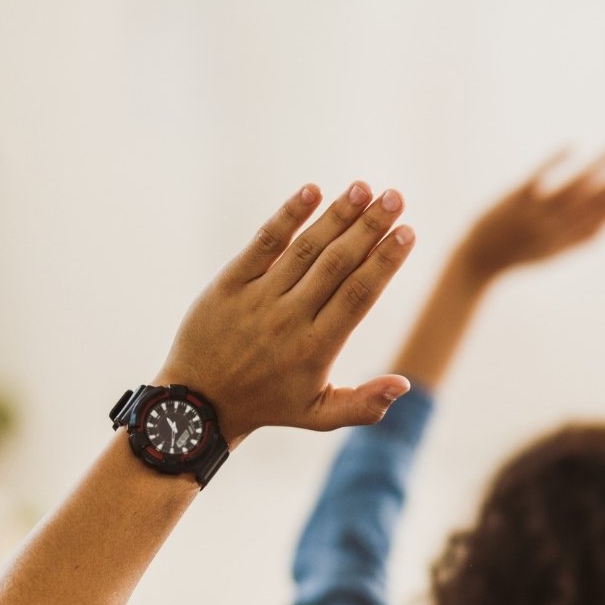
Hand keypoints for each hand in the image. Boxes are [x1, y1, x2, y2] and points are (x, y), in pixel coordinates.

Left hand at [157, 182, 416, 441]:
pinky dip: (287, 216)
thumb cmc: (269, 404)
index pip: (358, 295)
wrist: (197, 404)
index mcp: (316, 347)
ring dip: (336, 216)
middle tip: (395, 197)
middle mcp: (288, 319)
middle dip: (369, 228)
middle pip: (337, 264)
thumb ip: (364, 404)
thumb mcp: (319, 415)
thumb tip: (404, 384)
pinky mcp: (228, 285)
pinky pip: (262, 245)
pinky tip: (311, 191)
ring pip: (304, 249)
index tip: (408, 232)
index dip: (385, 261)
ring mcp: (257, 299)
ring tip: (364, 188)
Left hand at [454, 145, 604, 280]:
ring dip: (604, 163)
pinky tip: (573, 146)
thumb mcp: (557, 248)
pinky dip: (555, 165)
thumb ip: (584, 231)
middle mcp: (560, 228)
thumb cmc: (522, 252)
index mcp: (573, 240)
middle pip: (601, 197)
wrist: (478, 263)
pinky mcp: (514, 202)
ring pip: (577, 187)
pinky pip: (537, 182)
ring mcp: (538, 215)